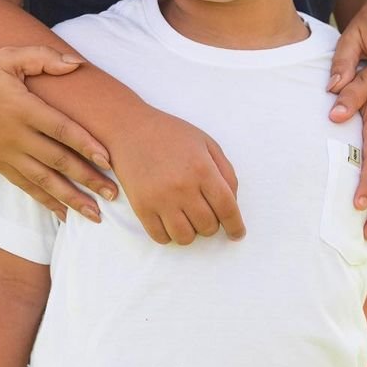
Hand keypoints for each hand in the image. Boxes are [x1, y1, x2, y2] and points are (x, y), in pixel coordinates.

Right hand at [0, 47, 118, 222]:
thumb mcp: (9, 56)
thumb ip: (43, 57)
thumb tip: (77, 64)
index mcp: (23, 108)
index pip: (61, 130)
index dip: (86, 145)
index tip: (108, 160)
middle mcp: (16, 136)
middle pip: (58, 162)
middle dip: (88, 180)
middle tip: (114, 195)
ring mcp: (6, 154)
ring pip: (44, 182)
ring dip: (71, 200)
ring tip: (96, 216)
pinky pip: (26, 187)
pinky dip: (46, 202)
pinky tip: (64, 215)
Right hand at [109, 107, 243, 245]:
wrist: (130, 128)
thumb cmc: (171, 134)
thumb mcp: (206, 143)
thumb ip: (226, 172)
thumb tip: (233, 202)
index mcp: (202, 168)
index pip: (227, 208)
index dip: (235, 226)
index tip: (237, 234)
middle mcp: (182, 187)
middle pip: (208, 226)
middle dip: (211, 224)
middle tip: (204, 211)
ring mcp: (160, 199)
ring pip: (185, 237)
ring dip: (191, 232)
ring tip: (187, 217)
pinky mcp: (141, 207)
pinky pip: (160, 237)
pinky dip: (169, 235)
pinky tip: (170, 220)